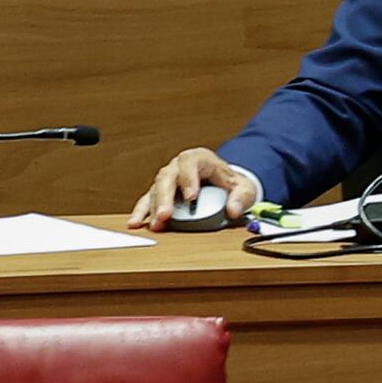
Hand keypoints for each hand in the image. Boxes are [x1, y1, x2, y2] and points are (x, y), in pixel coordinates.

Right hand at [130, 145, 261, 231]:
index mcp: (201, 159)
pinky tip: (137, 222)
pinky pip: (148, 200)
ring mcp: (168, 179)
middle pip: (168, 177)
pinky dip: (142, 212)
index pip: (191, 163)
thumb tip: (233, 210)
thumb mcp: (244, 188)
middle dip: (166, 197)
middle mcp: (180, 167)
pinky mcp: (160, 193)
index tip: (191, 196)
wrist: (223, 185)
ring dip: (153, 207)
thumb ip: (241, 198)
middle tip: (166, 215)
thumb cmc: (231, 184)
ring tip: (154, 223)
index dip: (188, 178)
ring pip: (156, 189)